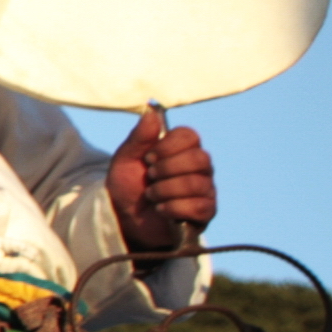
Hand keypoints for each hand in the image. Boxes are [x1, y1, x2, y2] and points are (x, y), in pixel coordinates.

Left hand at [107, 107, 216, 254]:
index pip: (190, 136)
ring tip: (151, 195)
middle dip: (167, 169)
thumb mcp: (126, 159)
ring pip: (196, 184)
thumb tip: (151, 113)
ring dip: (165, 190)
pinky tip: (161, 209)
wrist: (125, 218)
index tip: (148, 157)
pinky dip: (174, 208)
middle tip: (150, 176)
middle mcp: (200, 167)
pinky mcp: (206, 212)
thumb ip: (139, 137)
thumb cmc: (129, 185)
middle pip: (199, 158)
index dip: (168, 146)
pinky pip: (199, 207)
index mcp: (182, 149)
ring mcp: (206, 189)